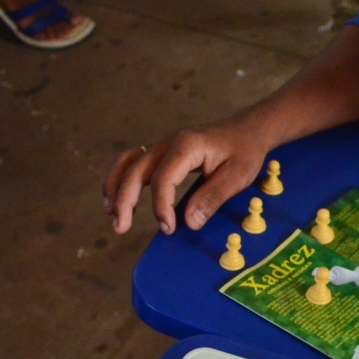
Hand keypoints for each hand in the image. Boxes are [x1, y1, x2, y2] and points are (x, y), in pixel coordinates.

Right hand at [104, 116, 270, 234]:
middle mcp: (168, 142)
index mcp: (187, 146)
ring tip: (111, 215)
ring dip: (115, 188)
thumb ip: (212, 197)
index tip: (168, 228)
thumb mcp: (237, 176)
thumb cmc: (244, 151)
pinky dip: (120, 179)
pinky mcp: (161, 151)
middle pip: (136, 169)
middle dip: (124, 200)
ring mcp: (162, 145)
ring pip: (128, 163)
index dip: (161, 206)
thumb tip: (190, 222)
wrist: (247, 130)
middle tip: (120, 228)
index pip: (163, 178)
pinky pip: (133, 162)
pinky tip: (116, 198)